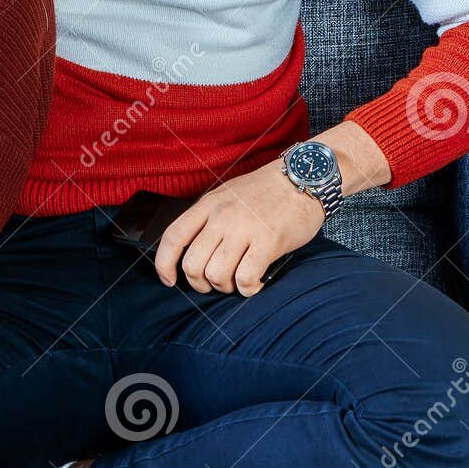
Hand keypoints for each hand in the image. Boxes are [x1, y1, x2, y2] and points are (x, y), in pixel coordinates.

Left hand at [154, 161, 324, 295]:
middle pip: (193, 264)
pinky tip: (255, 283)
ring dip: (225, 287)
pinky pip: (245, 278)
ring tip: (237, 281)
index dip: (164, 264)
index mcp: (208, 204)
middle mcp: (222, 216)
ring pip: (216, 275)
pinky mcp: (268, 241)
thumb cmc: (265, 192)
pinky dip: (248, 289)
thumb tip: (191, 249)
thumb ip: (208, 218)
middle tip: (214, 283)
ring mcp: (244, 228)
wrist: (304, 178)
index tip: (168, 280)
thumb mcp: (227, 195)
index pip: (173, 237)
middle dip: (199, 284)